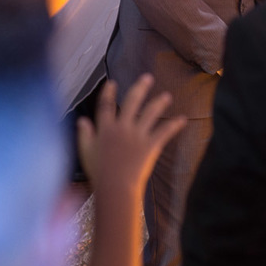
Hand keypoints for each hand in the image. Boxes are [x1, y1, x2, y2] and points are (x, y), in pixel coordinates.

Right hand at [76, 75, 186, 194]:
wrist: (115, 187)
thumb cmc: (99, 173)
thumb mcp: (86, 152)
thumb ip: (84, 134)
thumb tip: (82, 120)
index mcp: (105, 128)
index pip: (105, 105)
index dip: (108, 92)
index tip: (112, 83)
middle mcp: (122, 127)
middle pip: (132, 101)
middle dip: (140, 87)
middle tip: (148, 77)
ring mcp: (137, 135)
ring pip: (150, 112)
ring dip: (159, 102)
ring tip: (167, 96)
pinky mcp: (150, 145)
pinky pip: (165, 131)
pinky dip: (174, 125)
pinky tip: (183, 119)